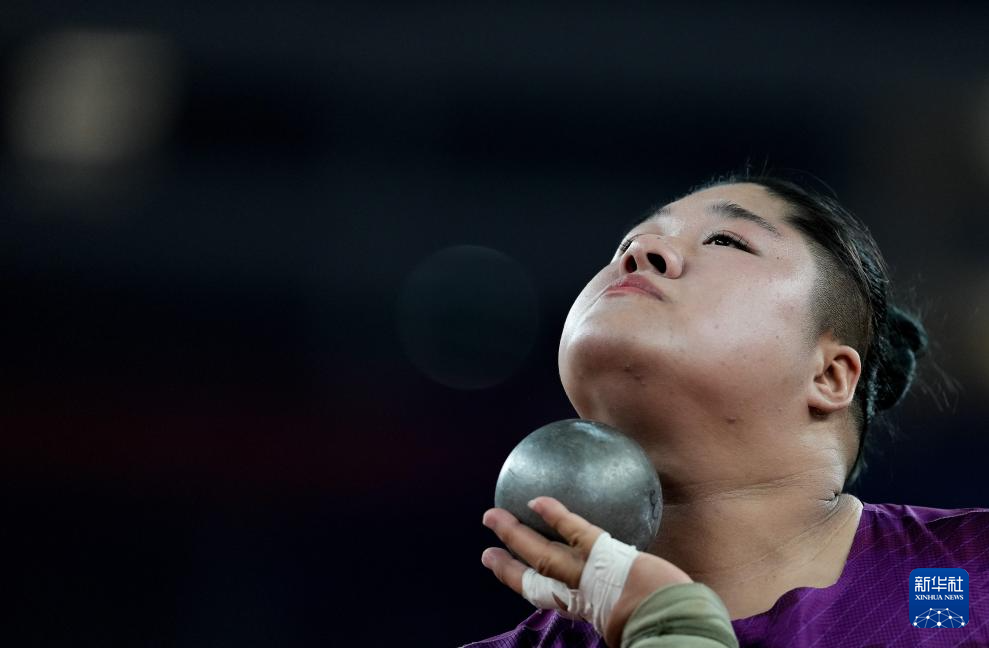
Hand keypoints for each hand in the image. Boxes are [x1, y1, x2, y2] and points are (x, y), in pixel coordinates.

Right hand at [481, 496, 691, 646]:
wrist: (666, 621)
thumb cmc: (655, 626)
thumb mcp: (626, 627)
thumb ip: (613, 612)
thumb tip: (618, 612)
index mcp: (580, 610)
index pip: (541, 596)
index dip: (518, 581)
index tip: (499, 569)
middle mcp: (575, 593)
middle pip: (533, 577)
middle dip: (507, 565)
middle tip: (486, 553)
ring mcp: (584, 571)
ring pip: (541, 552)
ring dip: (513, 534)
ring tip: (493, 518)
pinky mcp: (600, 550)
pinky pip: (573, 529)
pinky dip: (554, 515)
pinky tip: (537, 500)